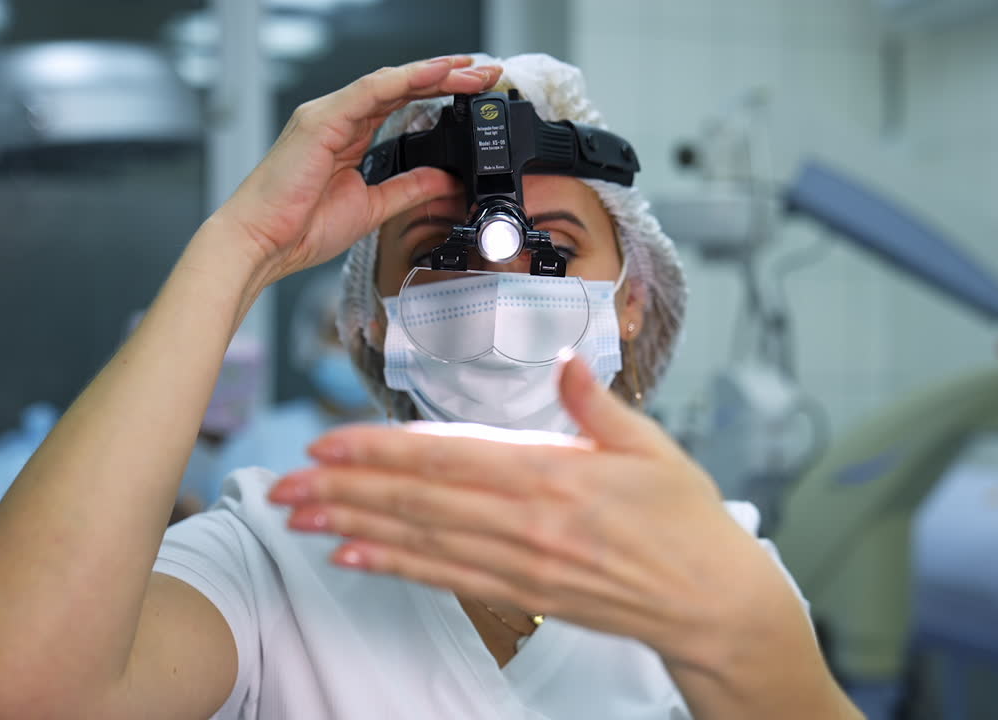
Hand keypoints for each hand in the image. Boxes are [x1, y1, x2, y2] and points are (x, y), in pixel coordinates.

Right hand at [216, 55, 499, 282]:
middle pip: (401, 86)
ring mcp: (327, 116)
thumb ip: (409, 188)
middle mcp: (339, 119)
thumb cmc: (301, 228)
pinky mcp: (319, 122)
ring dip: (433, 73)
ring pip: (389, 82)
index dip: (439, 93)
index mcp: (348, 136)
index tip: (474, 92)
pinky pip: (368, 92)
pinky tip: (433, 74)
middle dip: (446, 77)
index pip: (402, 103)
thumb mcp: (374, 207)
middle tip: (486, 73)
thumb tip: (445, 180)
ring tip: (471, 69)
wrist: (263, 244)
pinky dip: (403, 81)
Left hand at [267, 354, 768, 667]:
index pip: (449, 457)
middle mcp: (528, 524)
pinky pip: (449, 579)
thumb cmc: (687, 523)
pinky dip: (397, 568)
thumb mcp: (653, 447)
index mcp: (556, 477)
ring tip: (301, 519)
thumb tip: (566, 361)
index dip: (381, 451)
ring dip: (355, 527)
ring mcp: (522, 565)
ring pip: (422, 541)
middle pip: (419, 501)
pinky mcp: (524, 594)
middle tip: (285, 484)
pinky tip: (356, 557)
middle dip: (345, 490)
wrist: (712, 601)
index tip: (330, 442)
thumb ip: (598, 406)